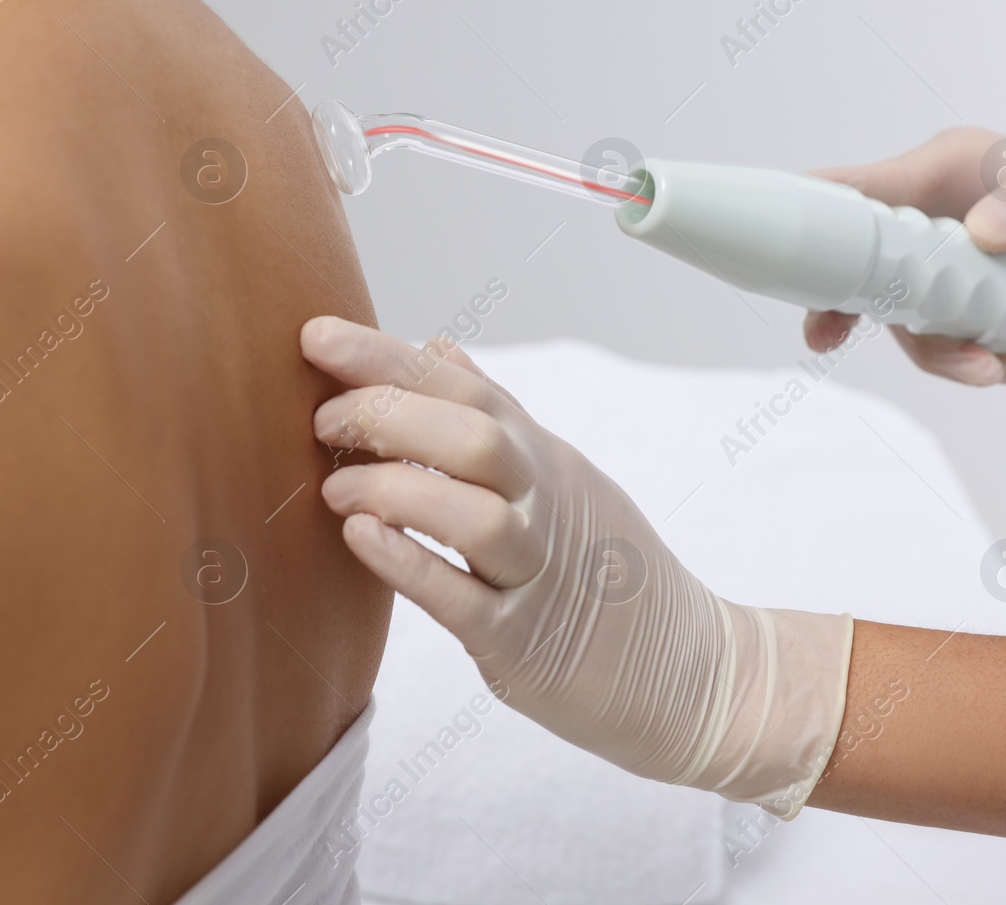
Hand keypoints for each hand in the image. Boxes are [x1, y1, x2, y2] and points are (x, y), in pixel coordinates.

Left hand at [302, 316, 851, 812]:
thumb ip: (493, 411)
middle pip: (474, 438)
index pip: (465, 388)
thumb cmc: (604, 567)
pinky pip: (464, 601)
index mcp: (543, 458)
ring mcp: (538, 574)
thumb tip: (433, 344)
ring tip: (337, 491)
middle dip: (389, 415)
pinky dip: (410, 564)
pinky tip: (363, 539)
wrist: (689, 670)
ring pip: (473, 515)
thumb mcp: (558, 472)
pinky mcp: (525, 644)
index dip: (387, 357)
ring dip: (394, 491)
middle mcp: (544, 504)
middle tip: (323, 420)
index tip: (316, 336)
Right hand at [805, 128, 1005, 389]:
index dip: (804, 219)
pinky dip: (976, 362)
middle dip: (871, 317)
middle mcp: (926, 215)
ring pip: (906, 318)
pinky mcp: (958, 295)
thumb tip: (982, 234)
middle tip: (865, 346)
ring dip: (949, 355)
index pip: (851, 190)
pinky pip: (943, 337)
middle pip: (863, 270)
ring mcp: (938, 259)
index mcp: (938, 172)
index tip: (770, 252)